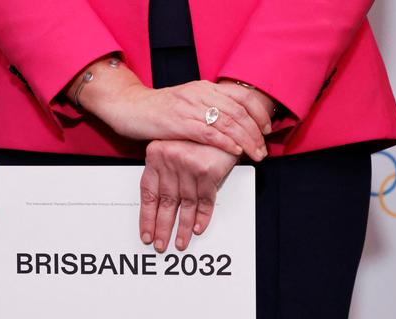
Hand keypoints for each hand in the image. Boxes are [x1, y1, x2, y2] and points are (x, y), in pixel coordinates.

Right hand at [100, 80, 269, 161]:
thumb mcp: (187, 102)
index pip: (242, 97)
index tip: (266, 129)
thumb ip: (207, 108)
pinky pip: (209, 133)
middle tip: (263, 149)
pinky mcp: (179, 123)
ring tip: (255, 154)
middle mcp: (201, 94)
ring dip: (246, 140)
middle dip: (256, 133)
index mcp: (205, 88)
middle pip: (239, 112)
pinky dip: (225, 143)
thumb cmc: (157, 109)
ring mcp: (190, 108)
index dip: (258, 114)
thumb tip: (230, 122)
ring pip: (228, 123)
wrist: (129, 107)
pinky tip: (235, 151)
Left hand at [139, 139, 238, 252]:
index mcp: (156, 156)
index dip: (147, 217)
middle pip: (165, 203)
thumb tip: (159, 200)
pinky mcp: (208, 171)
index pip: (148, 194)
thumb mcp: (173, 145)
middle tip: (160, 245)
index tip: (146, 233)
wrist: (222, 117)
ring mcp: (188, 166)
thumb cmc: (197, 134)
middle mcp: (169, 161)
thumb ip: (165, 169)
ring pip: (184, 205)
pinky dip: (202, 216)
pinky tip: (197, 229)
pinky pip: (204, 200)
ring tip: (180, 243)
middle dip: (162, 228)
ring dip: (183, 228)